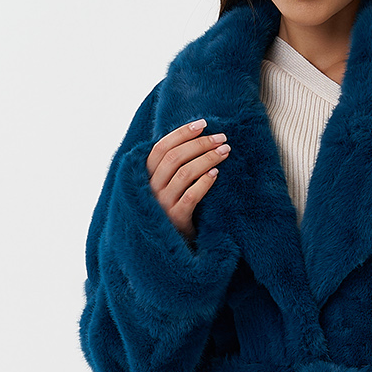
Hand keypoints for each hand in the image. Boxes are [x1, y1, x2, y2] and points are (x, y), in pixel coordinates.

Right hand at [147, 119, 229, 240]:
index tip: (203, 124)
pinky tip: (216, 174)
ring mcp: (162, 205)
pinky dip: (204, 183)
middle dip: (200, 144)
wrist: (169, 247)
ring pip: (184, 174)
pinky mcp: (176, 219)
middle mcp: (150, 189)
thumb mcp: (164, 186)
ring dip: (207, 159)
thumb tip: (196, 136)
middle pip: (174, 158)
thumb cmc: (170, 209)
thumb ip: (171, 166)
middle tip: (221, 138)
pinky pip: (190, 197)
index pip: (160, 147)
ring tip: (225, 151)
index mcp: (146, 176)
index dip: (181, 133)